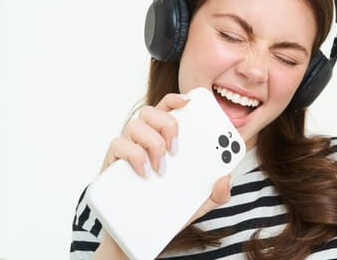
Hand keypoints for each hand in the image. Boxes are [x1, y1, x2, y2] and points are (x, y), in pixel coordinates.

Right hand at [97, 93, 231, 256]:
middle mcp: (143, 139)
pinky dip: (133, 154)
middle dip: (167, 123)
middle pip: (151, 111)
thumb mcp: (197, 204)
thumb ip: (216, 194)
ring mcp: (126, 149)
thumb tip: (225, 178)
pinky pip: (118, 145)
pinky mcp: (111, 162)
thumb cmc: (164, 210)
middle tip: (177, 149)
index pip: (167, 108)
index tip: (189, 101)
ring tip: (162, 166)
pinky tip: (144, 171)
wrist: (134, 236)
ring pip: (134, 124)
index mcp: (163, 140)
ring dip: (152, 141)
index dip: (176, 99)